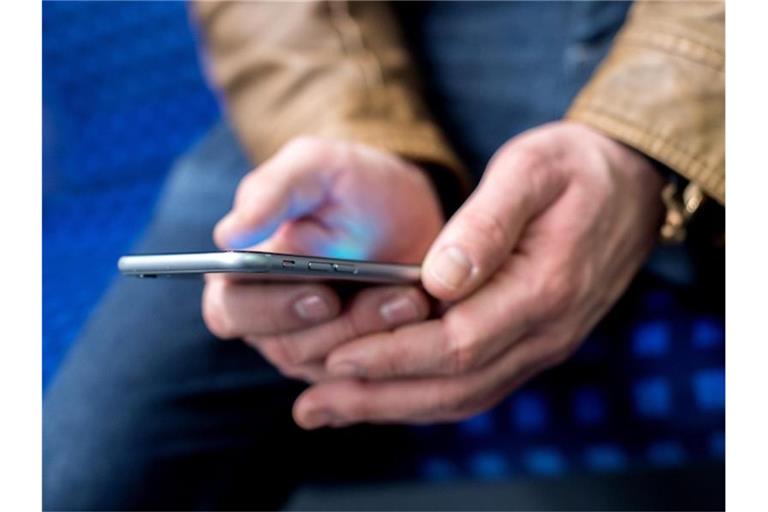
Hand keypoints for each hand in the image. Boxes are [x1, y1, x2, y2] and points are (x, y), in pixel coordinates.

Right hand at [202, 137, 442, 380]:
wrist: (404, 213)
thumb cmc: (351, 185)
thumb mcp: (316, 167)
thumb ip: (272, 190)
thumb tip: (229, 235)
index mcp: (239, 275)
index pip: (231, 310)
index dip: (272, 310)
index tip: (322, 296)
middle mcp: (267, 319)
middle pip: (287, 347)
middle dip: (343, 326)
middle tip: (394, 298)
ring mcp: (309, 346)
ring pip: (333, 363)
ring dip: (377, 332)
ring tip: (413, 299)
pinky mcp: (350, 363)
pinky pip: (367, 374)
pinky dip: (395, 350)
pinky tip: (421, 318)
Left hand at [293, 122, 664, 427]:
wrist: (632, 185)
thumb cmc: (577, 168)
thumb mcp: (532, 170)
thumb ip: (486, 223)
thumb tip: (439, 278)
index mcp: (544, 288)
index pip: (459, 342)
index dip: (394, 353)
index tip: (338, 356)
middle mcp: (547, 331)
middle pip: (454, 385)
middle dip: (380, 395)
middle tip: (314, 402)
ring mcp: (543, 344)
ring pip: (463, 396)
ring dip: (395, 406)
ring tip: (331, 408)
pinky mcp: (533, 343)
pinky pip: (476, 385)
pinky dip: (424, 396)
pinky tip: (384, 394)